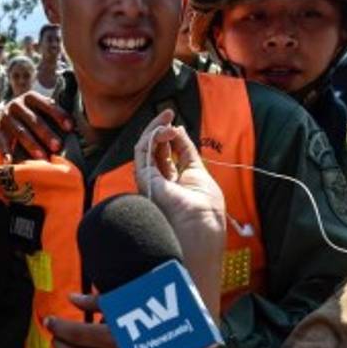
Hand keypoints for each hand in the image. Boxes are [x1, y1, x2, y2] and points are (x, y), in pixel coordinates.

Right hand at [0, 91, 72, 158]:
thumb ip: (54, 115)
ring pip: (20, 132)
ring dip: (31, 145)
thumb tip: (74, 128)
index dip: (58, 115)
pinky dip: (6, 151)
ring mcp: (5, 117)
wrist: (6, 113)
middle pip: (33, 120)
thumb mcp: (41, 109)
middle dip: (46, 134)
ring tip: (42, 157)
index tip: (70, 128)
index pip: (47, 104)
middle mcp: (16, 105)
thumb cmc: (32, 114)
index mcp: (31, 97)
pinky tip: (11, 161)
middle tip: (57, 147)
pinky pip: (2, 141)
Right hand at [134, 109, 225, 308]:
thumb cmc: (205, 214)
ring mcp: (150, 183)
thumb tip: (179, 131)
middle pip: (154, 149)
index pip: (167, 154)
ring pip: (144, 149)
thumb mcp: (200, 175)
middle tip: (168, 114)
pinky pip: (141, 153)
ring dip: (154, 129)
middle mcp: (160, 183)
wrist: (199, 233)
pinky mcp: (144, 182)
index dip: (171, 136)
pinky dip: (150, 137)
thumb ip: (187, 153)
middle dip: (160, 129)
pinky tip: (162, 129)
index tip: (177, 123)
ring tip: (167, 119)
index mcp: (175, 183)